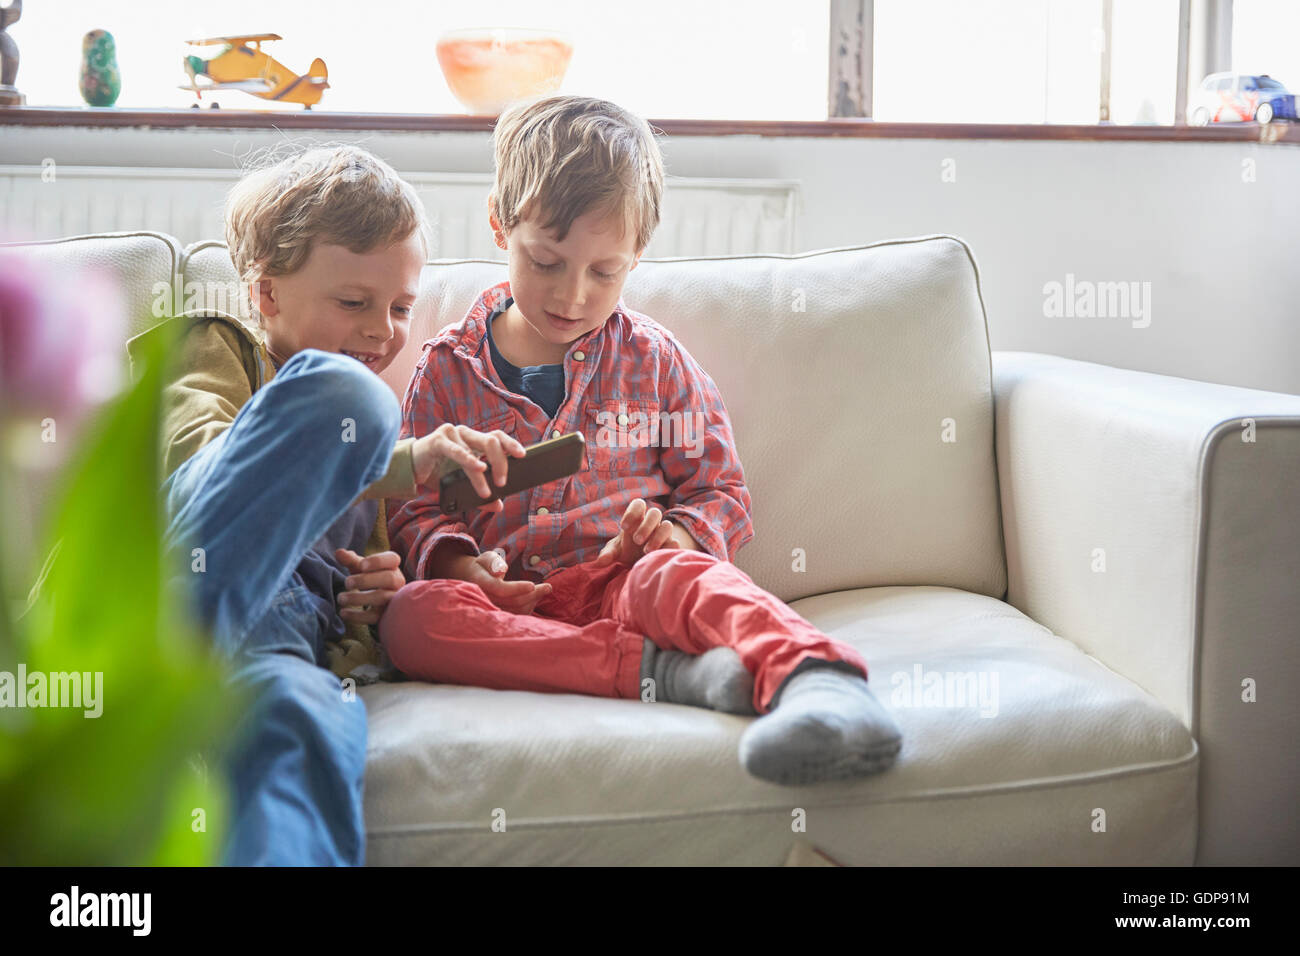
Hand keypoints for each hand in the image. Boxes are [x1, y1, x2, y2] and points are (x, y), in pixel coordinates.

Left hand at [335, 548, 404, 625]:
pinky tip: (343, 613)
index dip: (378, 561)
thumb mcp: (360, 567)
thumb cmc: (369, 577)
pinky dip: (358, 616)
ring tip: (341, 598)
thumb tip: (338, 552)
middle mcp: (397, 581)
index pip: (393, 559)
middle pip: (389, 578)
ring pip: (382, 598)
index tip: (362, 565)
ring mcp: (394, 599)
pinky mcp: (386, 615)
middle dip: (366, 580)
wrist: (377, 599)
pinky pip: (375, 616)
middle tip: (347, 582)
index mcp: (392, 566)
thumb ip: (350, 559)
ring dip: (359, 598)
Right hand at [412, 423, 526, 512]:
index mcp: (474, 440)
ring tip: (487, 491)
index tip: (523, 456)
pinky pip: (457, 450)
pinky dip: (469, 460)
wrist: (411, 469)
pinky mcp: (438, 440)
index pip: (498, 437)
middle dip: (501, 462)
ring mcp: (452, 434)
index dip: (511, 444)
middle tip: (503, 482)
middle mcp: (466, 434)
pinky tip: (479, 468)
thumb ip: (480, 492)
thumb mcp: (462, 484)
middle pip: (491, 441)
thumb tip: (499, 506)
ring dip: (482, 474)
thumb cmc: (438, 472)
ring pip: (475, 451)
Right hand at [442, 549, 552, 615]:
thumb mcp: (486, 558)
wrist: (471, 580)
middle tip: (548, 586)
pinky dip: (530, 607)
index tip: (532, 585)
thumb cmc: (483, 566)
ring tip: (544, 590)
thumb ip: (493, 561)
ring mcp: (492, 609)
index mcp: (481, 583)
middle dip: (533, 594)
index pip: (500, 589)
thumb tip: (501, 571)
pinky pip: (517, 615)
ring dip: (533, 601)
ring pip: (516, 610)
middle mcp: (486, 599)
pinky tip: (535, 598)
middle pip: (512, 601)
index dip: (517, 588)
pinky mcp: (499, 615)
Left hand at [593, 498, 680, 567]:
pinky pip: (675, 543)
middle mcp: (652, 524)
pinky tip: (658, 557)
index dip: (632, 512)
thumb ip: (608, 554)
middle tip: (636, 540)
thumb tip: (600, 562)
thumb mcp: (616, 552)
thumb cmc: (627, 551)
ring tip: (646, 551)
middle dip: (646, 525)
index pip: (639, 504)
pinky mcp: (671, 546)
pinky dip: (668, 548)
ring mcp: (663, 534)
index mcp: (637, 519)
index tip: (624, 526)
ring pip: (667, 525)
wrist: (643, 562)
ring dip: (658, 537)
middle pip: (655, 513)